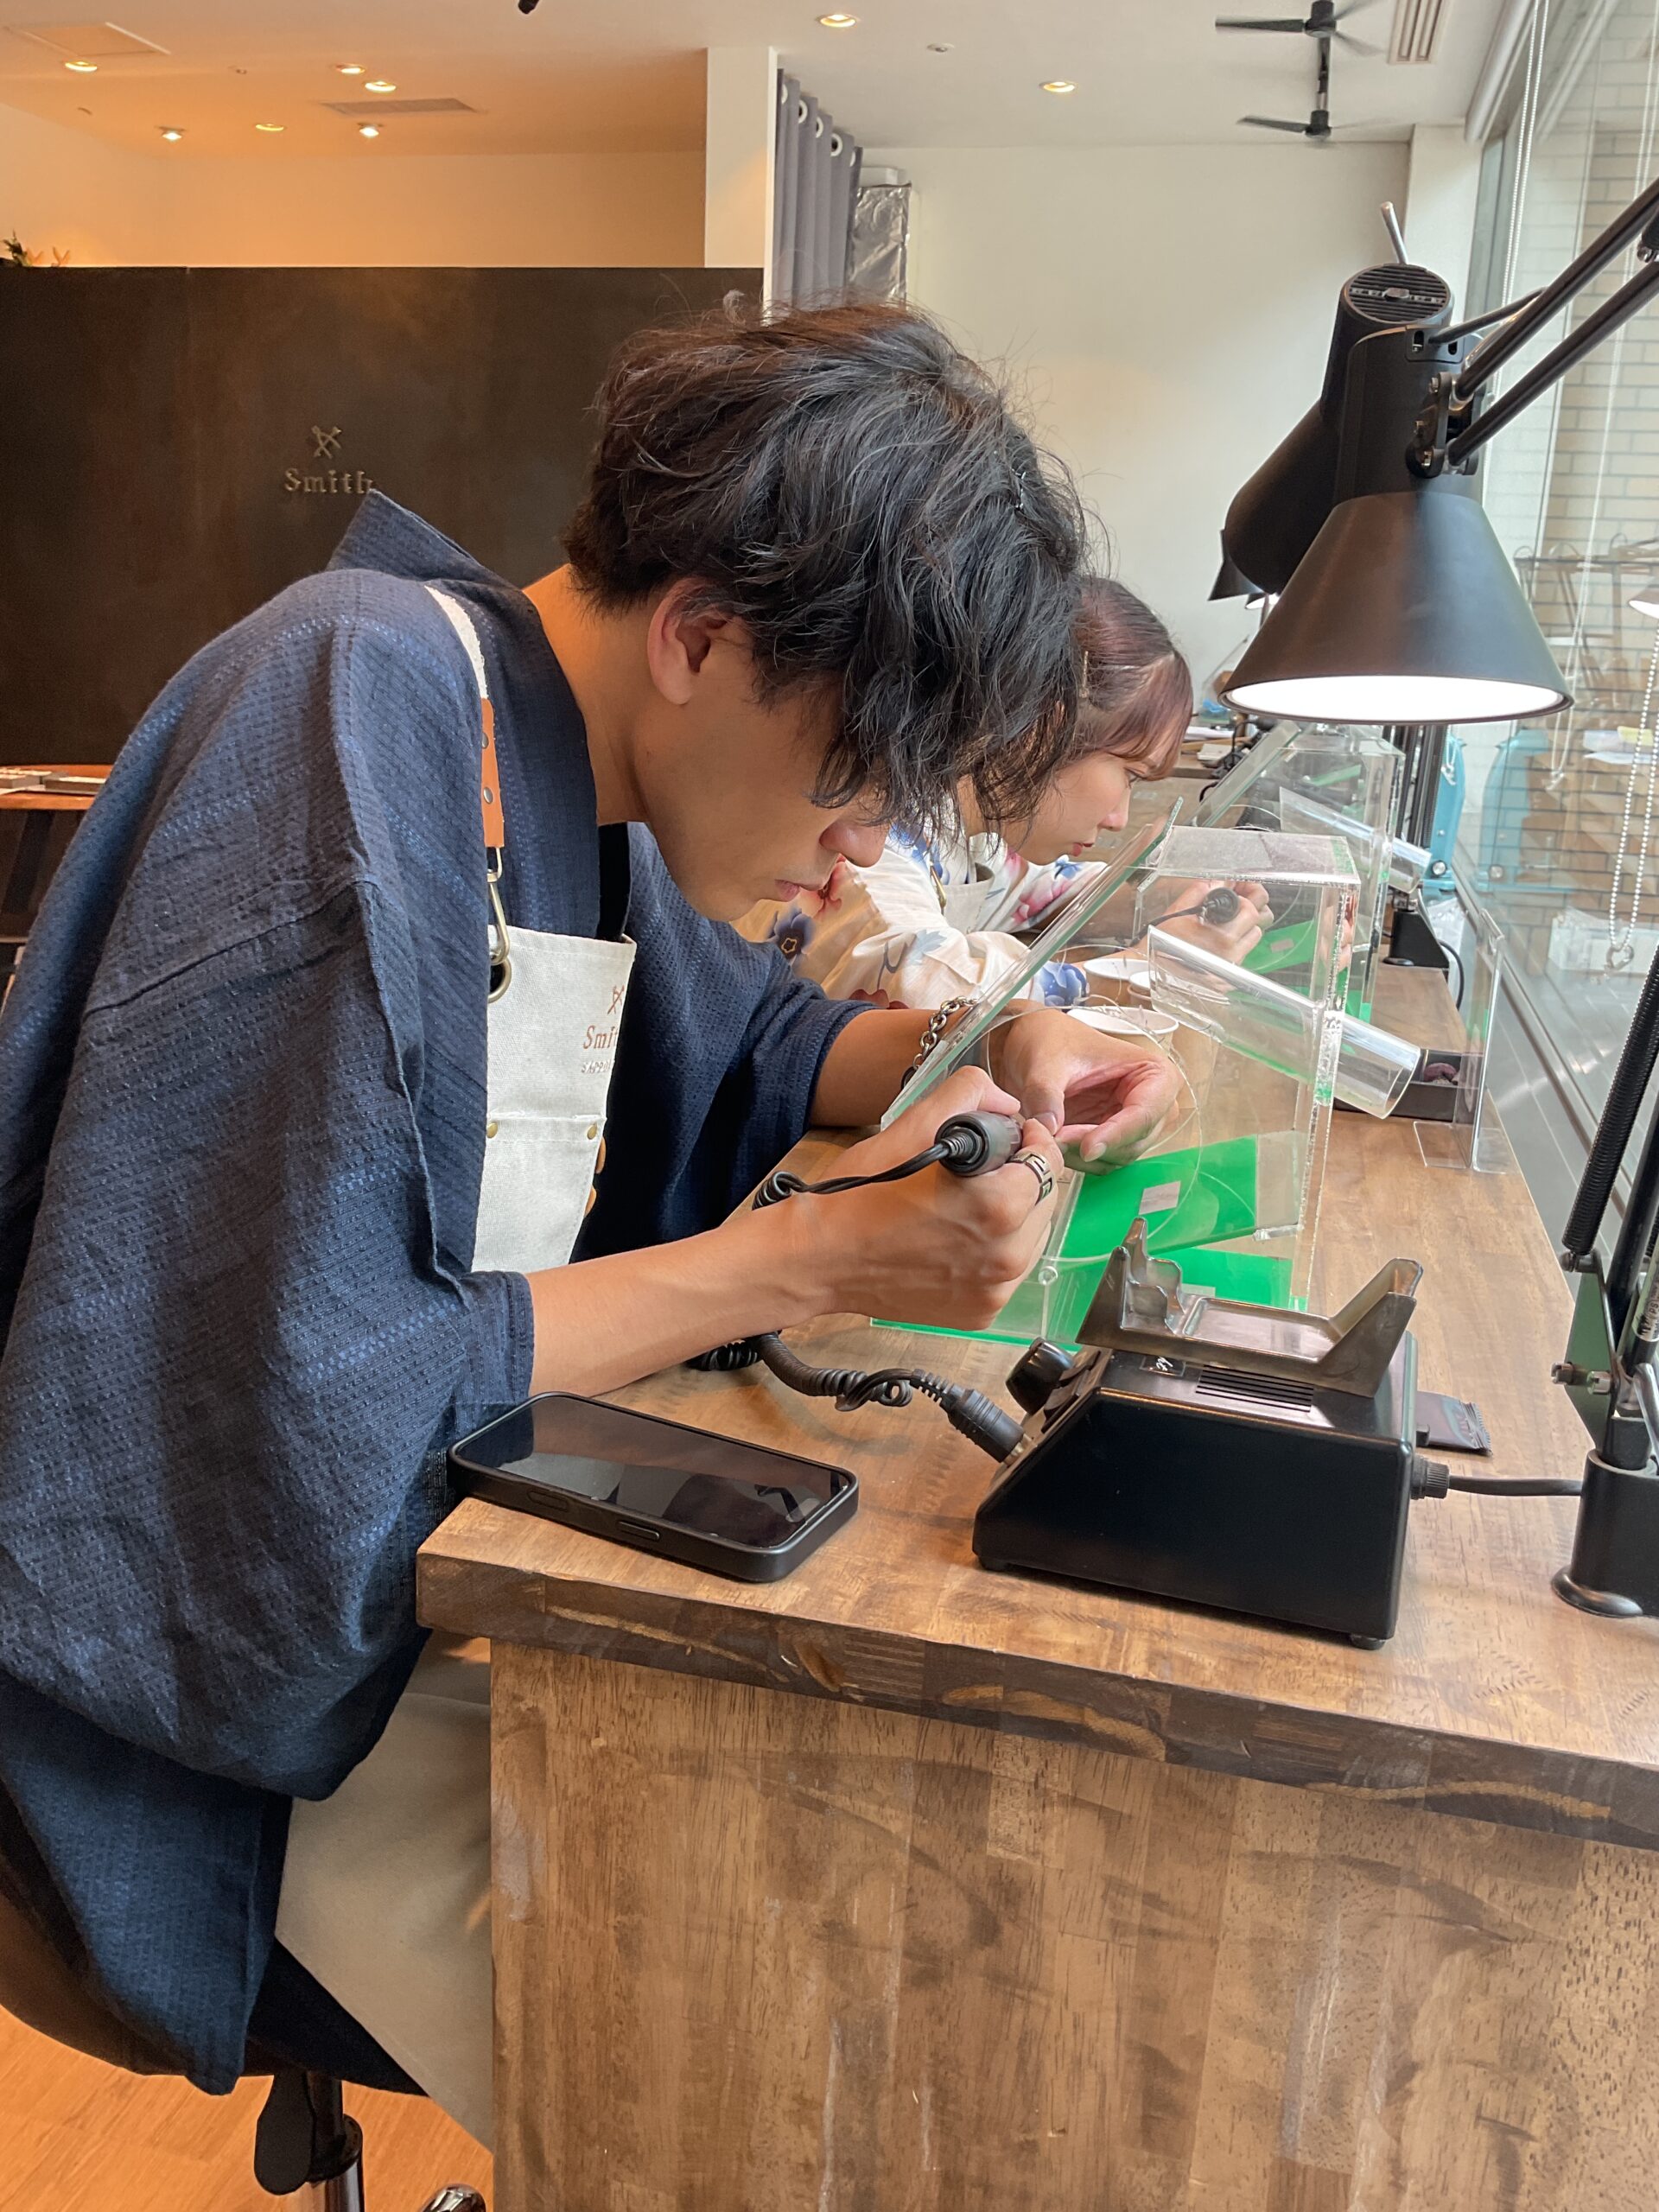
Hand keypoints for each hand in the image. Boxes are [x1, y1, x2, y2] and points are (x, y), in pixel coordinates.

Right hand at [798, 1067, 1063, 1331]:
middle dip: (1023, 1178)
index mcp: (998, 1206)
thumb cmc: (860, 1194)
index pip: (1048, 1162)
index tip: (1010, 1135)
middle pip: (1045, 1201)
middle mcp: (1006, 1255)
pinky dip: (995, 1252)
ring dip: (1014, 1216)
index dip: (1031, 1140)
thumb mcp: (911, 1127)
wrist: (819, 1258)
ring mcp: (995, 1290)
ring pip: (1031, 1238)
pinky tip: (959, 1238)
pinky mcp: (980, 1312)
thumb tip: (1006, 1102)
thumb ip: (968, 1094)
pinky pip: (1008, 1273)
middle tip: (986, 1169)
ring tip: (970, 1204)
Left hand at [992, 1007, 1181, 1165]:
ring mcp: (1134, 1123)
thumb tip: (1049, 1128)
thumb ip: (1046, 1095)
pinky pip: (1103, 1161)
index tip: (1088, 1148)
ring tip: (1050, 1137)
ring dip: (1083, 1155)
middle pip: (1134, 1142)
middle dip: (1094, 1145)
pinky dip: (1078, 1158)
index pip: (1145, 1113)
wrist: (1035, 1044)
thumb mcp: (1046, 1063)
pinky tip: (1055, 1142)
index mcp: (1155, 1072)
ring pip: (1118, 1157)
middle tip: (1056, 1139)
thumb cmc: (1052, 1041)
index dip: (1117, 1134)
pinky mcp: (1113, 1137)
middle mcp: (1154, 1102)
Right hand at [1157, 879, 1271, 963]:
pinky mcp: (1228, 975)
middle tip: (1235, 902)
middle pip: (1258, 923)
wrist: (1150, 969)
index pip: (1251, 908)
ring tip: (1226, 922)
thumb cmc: (1160, 943)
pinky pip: (1242, 953)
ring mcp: (1230, 966)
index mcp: (1222, 935)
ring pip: (1253, 938)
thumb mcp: (1178, 911)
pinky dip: (1236, 942)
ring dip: (1245, 927)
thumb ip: (1201, 892)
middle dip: (1247, 908)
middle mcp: (1231, 953)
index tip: (1237, 888)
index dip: (1245, 894)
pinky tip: (1219, 937)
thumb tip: (1219, 881)